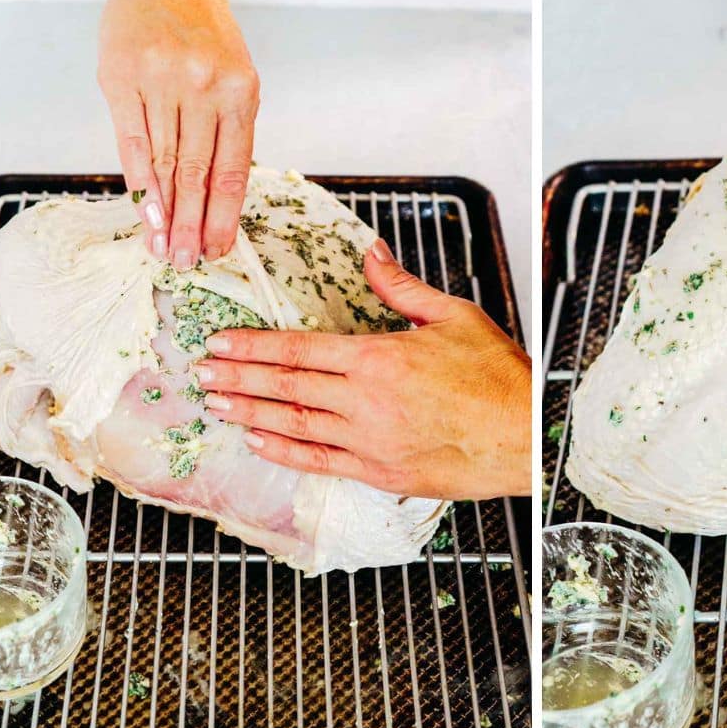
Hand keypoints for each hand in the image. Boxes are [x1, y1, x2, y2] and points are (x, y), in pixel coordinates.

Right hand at [98, 0, 259, 267]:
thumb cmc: (206, 39)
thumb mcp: (235, 81)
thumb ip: (228, 135)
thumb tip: (215, 203)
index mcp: (239, 93)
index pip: (232, 170)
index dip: (224, 216)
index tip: (218, 250)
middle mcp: (201, 87)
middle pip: (197, 175)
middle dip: (192, 226)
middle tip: (187, 262)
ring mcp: (159, 81)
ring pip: (163, 163)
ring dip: (163, 213)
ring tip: (163, 247)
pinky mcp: (120, 77)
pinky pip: (131, 140)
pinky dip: (138, 180)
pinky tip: (144, 211)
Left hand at [195, 240, 531, 500]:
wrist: (525, 436)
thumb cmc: (497, 379)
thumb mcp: (454, 316)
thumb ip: (403, 288)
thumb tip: (371, 255)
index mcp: (379, 358)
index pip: (299, 350)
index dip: (253, 347)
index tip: (221, 342)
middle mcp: (366, 401)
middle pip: (286, 387)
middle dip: (237, 378)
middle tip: (201, 373)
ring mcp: (370, 441)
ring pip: (294, 425)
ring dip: (249, 413)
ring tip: (216, 404)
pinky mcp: (380, 472)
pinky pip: (320, 462)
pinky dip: (284, 452)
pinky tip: (259, 442)